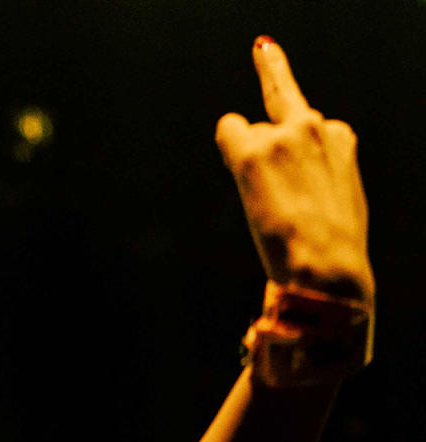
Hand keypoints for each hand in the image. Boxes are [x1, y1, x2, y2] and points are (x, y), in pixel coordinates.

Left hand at [216, 38, 373, 304]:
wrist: (328, 269)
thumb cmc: (332, 252)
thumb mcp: (338, 206)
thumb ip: (316, 179)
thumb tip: (290, 187)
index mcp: (339, 142)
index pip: (309, 116)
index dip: (285, 84)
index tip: (268, 52)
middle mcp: (315, 127)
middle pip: (280, 101)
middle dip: (272, 69)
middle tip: (262, 47)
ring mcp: (284, 137)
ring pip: (248, 132)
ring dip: (248, 163)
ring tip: (269, 203)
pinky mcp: (254, 151)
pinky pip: (228, 129)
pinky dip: (228, 148)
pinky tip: (243, 175)